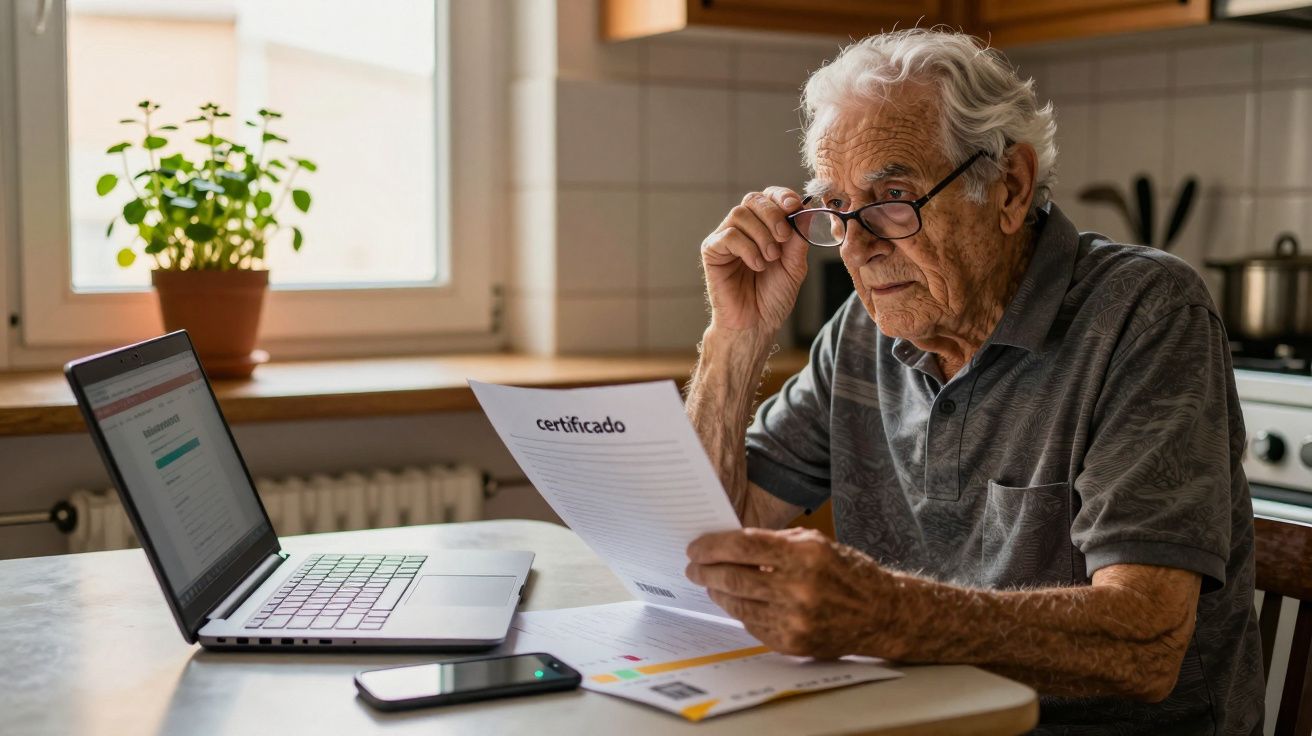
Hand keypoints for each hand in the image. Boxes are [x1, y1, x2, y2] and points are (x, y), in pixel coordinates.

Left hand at [686, 527, 901, 659]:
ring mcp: (794, 619)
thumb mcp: (816, 543)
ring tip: (709, 582)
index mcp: (805, 554)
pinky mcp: (791, 642)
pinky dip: (739, 610)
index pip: (743, 545)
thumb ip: (774, 543)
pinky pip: (751, 624)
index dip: (712, 546)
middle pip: (733, 576)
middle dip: (705, 570)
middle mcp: (798, 588)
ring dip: (717, 591)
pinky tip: (735, 600)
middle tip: (693, 566)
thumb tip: (729, 543)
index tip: (696, 547)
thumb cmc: (847, 572)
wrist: (881, 613)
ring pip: (737, 603)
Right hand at [700, 187, 809, 333]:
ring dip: (761, 235)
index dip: (781, 196)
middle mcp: (743, 228)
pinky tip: (756, 265)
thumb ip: (799, 238)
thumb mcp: (795, 265)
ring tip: (770, 259)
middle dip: (773, 214)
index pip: (769, 197)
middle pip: (753, 199)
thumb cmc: (773, 297)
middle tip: (783, 238)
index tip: (793, 206)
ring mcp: (726, 238)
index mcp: (764, 227)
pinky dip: (747, 249)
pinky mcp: (712, 251)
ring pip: (740, 214)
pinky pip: (728, 235)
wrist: (757, 324)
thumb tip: (806, 211)